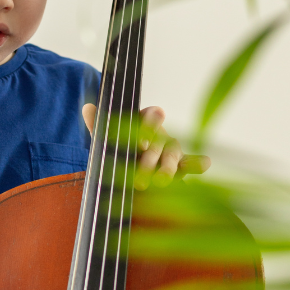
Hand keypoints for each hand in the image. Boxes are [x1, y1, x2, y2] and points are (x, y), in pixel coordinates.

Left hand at [81, 104, 209, 190]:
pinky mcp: (182, 166)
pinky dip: (198, 163)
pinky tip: (201, 164)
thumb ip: (99, 124)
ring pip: (174, 154)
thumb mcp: (108, 138)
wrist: (129, 172)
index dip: (149, 126)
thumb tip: (87, 107)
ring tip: (160, 181)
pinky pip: (193, 163)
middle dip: (150, 159)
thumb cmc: (122, 150)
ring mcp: (173, 149)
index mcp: (145, 121)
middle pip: (159, 141)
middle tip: (140, 177)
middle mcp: (161, 133)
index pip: (151, 115)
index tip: (141, 144)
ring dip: (168, 168)